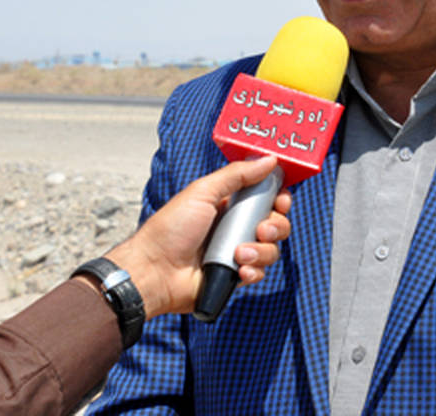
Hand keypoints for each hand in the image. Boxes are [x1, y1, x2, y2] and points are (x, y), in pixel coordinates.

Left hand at [102, 156, 291, 318]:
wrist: (154, 271)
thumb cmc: (170, 229)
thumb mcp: (202, 192)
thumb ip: (237, 174)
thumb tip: (268, 160)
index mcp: (229, 204)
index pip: (266, 197)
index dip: (279, 198)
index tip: (281, 200)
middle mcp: (236, 227)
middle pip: (276, 223)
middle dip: (276, 225)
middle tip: (261, 229)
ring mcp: (237, 252)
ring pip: (272, 249)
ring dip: (262, 250)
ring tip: (239, 254)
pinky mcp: (235, 275)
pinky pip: (260, 272)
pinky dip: (253, 270)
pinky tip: (239, 269)